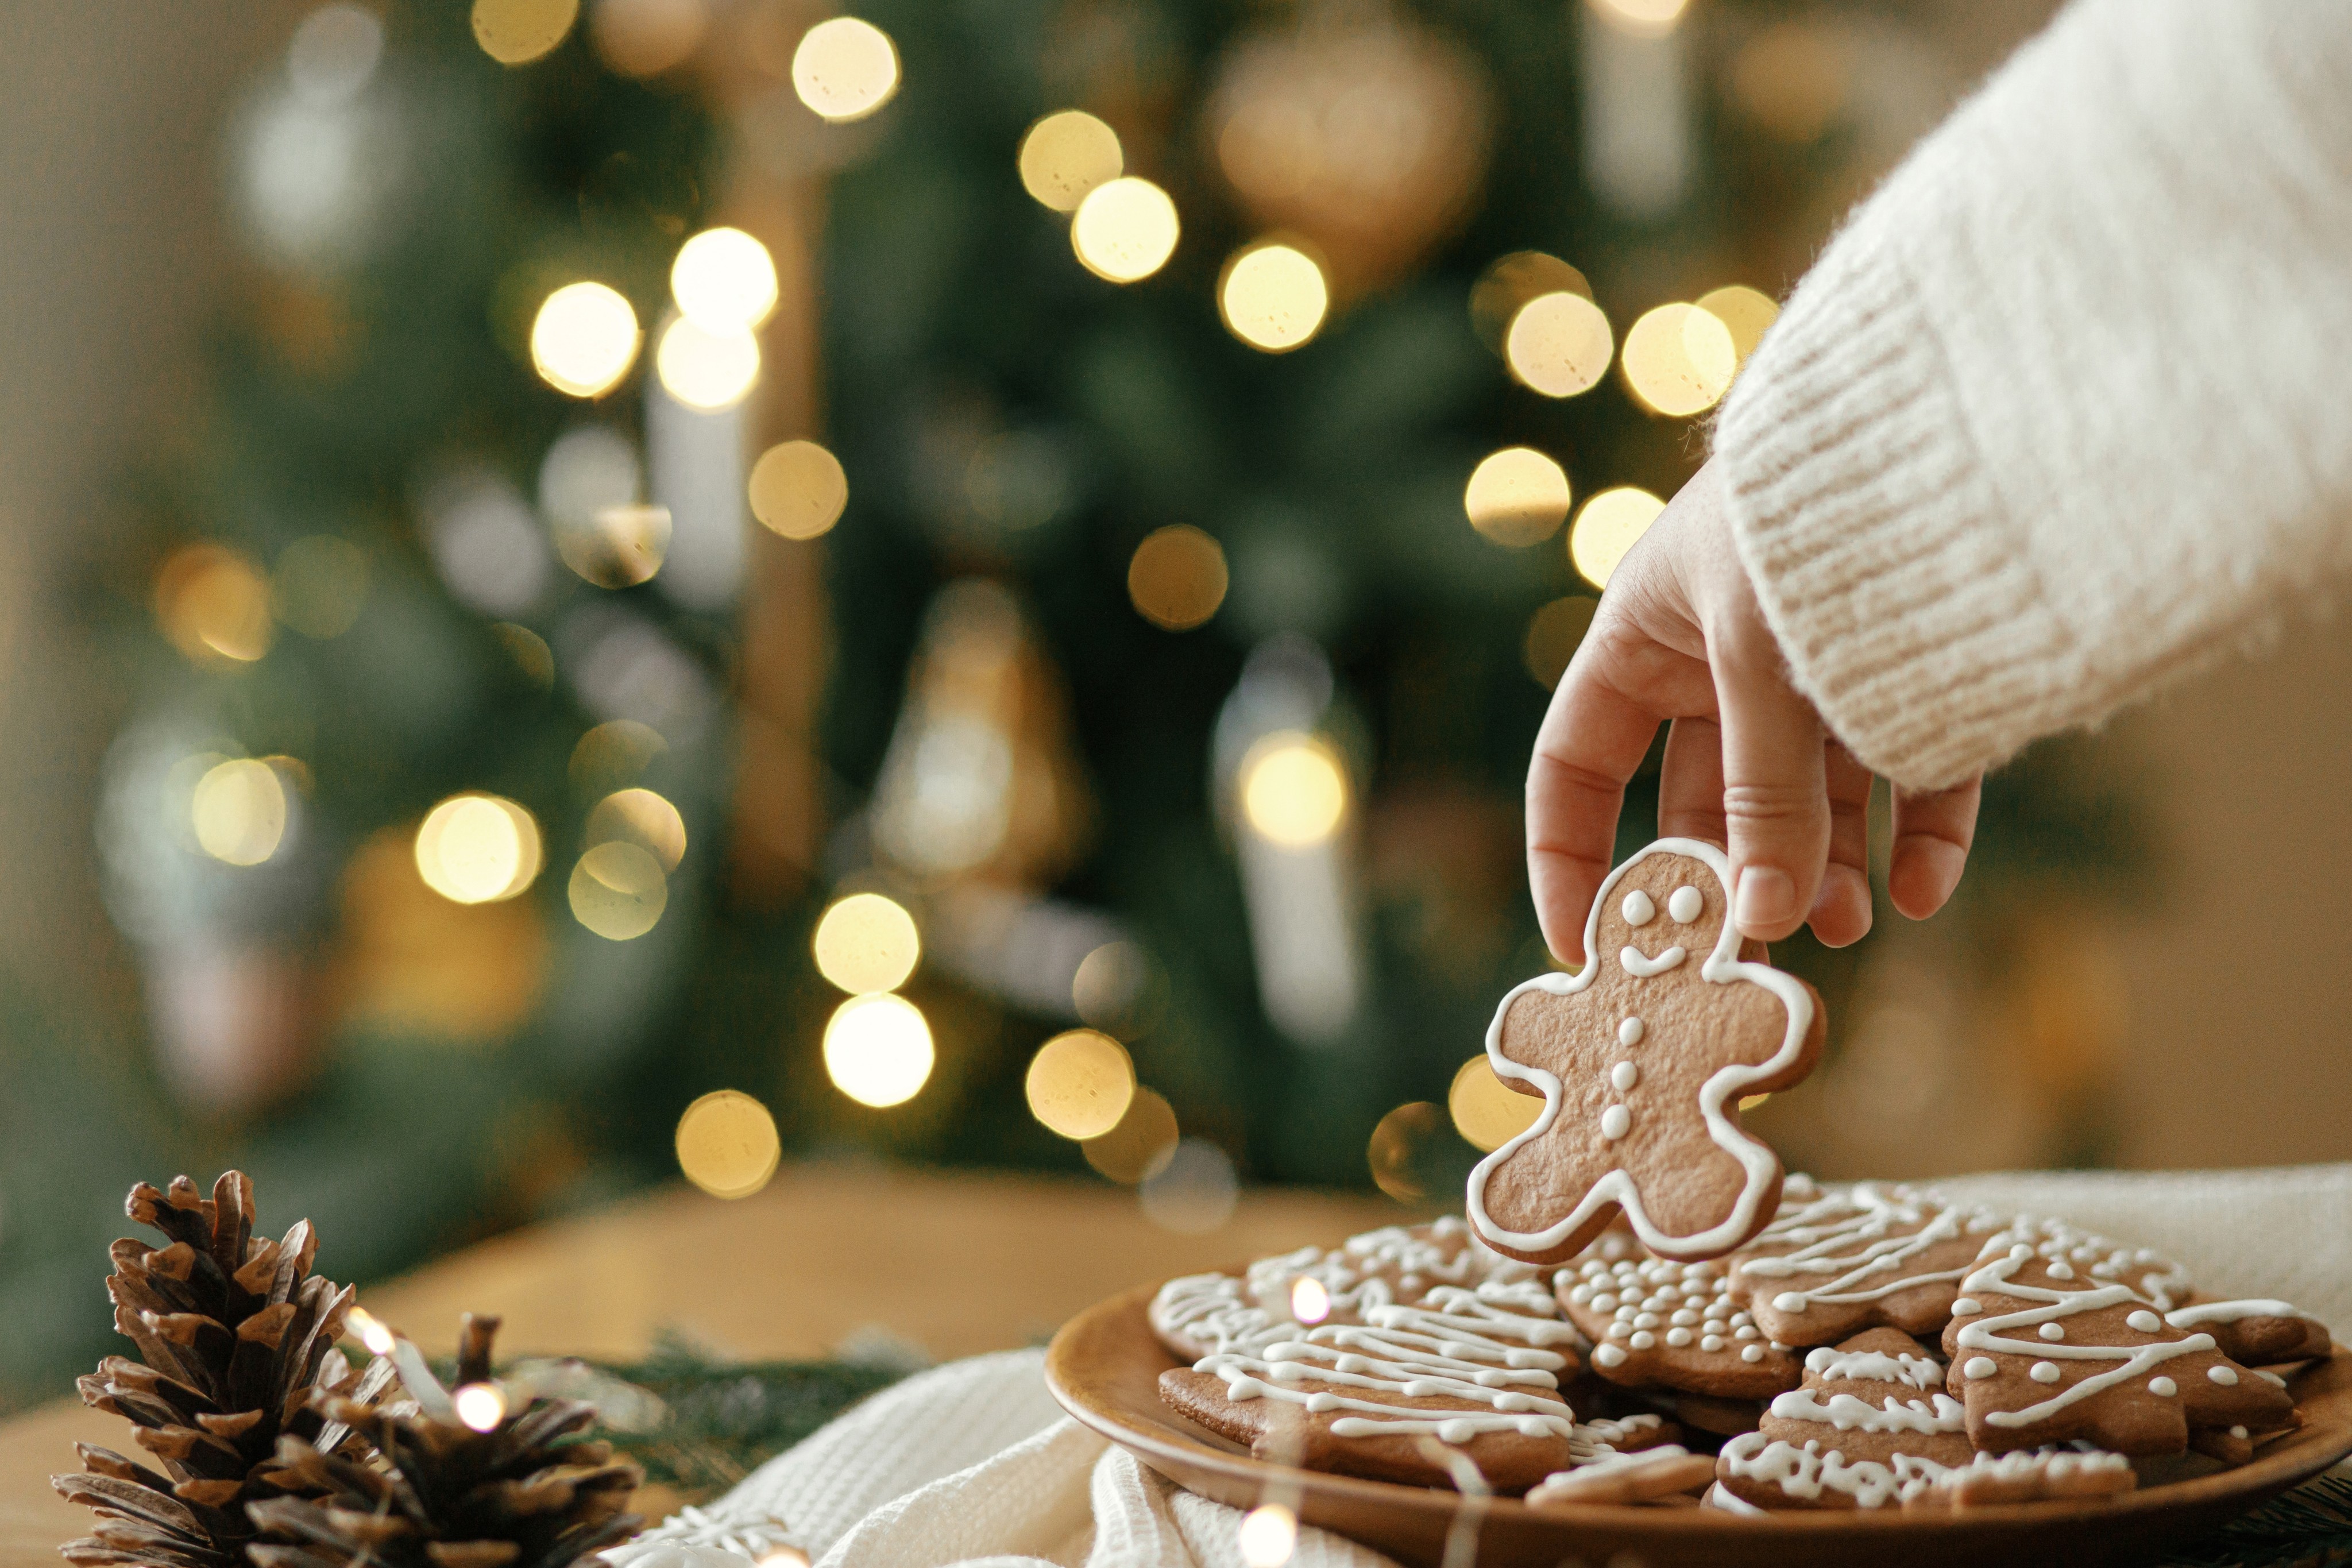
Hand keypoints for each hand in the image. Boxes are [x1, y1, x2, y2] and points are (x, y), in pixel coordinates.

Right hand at [1527, 460, 1980, 963]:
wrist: (1946, 415)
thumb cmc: (1810, 517)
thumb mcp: (1761, 661)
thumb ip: (1761, 794)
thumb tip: (1769, 917)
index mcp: (1642, 638)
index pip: (1573, 769)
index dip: (1568, 858)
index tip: (1585, 945)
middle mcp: (1720, 662)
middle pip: (1700, 804)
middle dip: (1724, 880)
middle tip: (1744, 958)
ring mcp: (1814, 674)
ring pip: (1808, 802)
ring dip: (1824, 869)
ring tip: (1847, 923)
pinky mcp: (1911, 677)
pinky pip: (1908, 778)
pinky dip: (1915, 837)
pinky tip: (1921, 889)